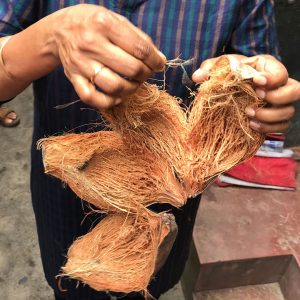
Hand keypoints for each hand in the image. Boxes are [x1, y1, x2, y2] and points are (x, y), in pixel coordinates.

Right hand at [49, 4, 165, 108]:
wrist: (60, 30)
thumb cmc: (93, 24)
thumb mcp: (116, 19)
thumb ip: (139, 38)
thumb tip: (159, 59)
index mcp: (104, 24)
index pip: (140, 49)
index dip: (155, 60)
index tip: (159, 64)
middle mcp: (91, 43)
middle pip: (130, 69)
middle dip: (145, 74)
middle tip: (146, 73)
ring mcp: (81, 63)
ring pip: (114, 86)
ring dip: (131, 89)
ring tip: (134, 84)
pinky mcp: (73, 78)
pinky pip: (93, 98)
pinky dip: (110, 102)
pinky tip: (118, 96)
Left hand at [192, 55, 299, 132]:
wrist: (233, 85)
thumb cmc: (229, 73)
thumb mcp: (220, 66)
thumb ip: (209, 68)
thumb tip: (197, 77)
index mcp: (268, 68)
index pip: (281, 72)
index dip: (271, 79)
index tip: (255, 83)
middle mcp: (278, 85)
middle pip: (295, 91)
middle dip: (276, 98)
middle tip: (255, 98)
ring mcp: (278, 103)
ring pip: (288, 112)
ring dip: (269, 116)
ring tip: (248, 114)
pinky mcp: (274, 118)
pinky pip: (281, 126)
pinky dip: (268, 128)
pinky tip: (251, 125)